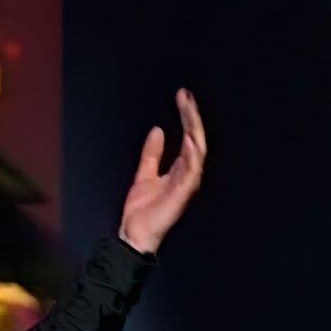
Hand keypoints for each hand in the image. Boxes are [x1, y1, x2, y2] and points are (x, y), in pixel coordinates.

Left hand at [119, 88, 206, 253]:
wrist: (133, 234)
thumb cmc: (142, 210)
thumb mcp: (144, 174)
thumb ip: (152, 154)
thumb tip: (158, 130)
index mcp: (180, 169)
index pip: (189, 136)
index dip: (187, 116)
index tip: (182, 96)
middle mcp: (187, 174)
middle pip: (196, 139)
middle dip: (191, 117)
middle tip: (186, 96)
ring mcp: (187, 184)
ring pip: (197, 152)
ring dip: (194, 130)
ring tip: (190, 109)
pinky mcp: (182, 194)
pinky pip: (192, 171)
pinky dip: (193, 155)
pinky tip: (190, 139)